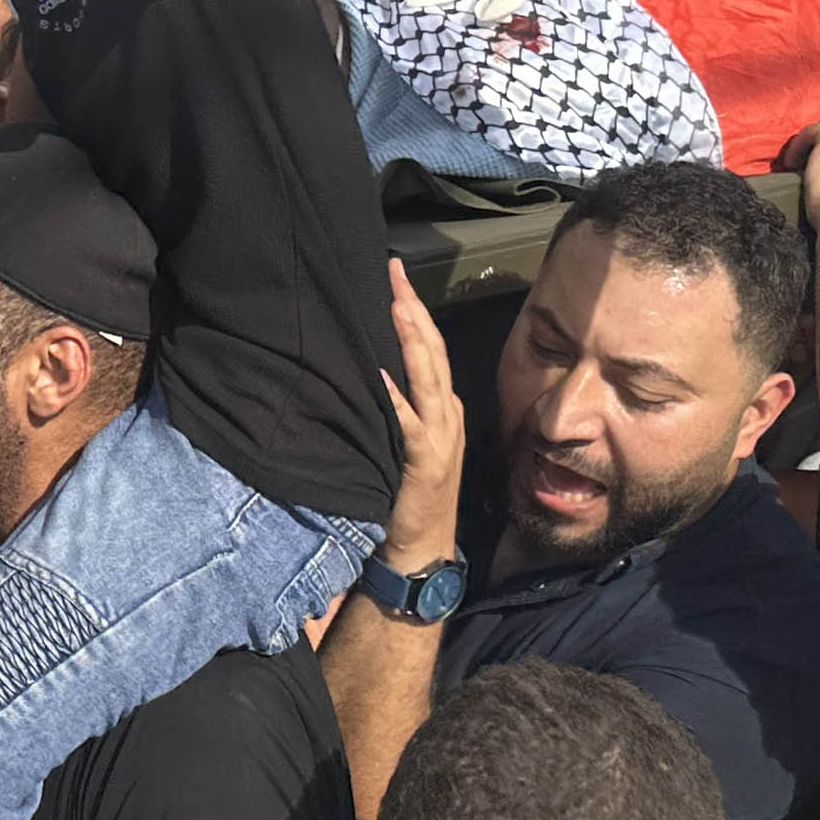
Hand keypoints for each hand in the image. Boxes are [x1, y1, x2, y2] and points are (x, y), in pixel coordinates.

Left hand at [372, 261, 465, 566]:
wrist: (422, 547)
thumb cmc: (409, 493)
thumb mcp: (409, 440)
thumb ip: (400, 405)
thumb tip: (373, 365)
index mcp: (443, 407)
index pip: (430, 348)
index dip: (415, 310)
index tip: (396, 275)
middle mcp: (446, 416)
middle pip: (433, 352)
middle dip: (414, 309)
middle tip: (395, 272)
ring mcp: (440, 438)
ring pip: (428, 379)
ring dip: (413, 341)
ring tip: (397, 306)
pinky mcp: (426, 463)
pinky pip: (411, 426)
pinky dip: (398, 400)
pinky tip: (382, 377)